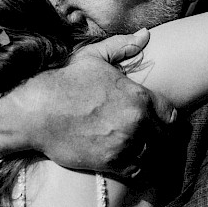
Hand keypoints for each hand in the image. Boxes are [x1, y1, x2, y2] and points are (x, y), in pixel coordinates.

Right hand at [0, 30, 176, 177]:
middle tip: (152, 140)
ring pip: (154, 156)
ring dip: (150, 155)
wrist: (37, 111)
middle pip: (165, 137)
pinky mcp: (111, 162)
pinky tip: (131, 165)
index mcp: (138, 96)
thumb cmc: (64, 82)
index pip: (170, 114)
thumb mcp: (94, 57)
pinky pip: (138, 172)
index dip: (166, 118)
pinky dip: (138, 170)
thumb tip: (146, 34)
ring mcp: (125, 143)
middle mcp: (137, 121)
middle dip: (161, 138)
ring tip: (143, 153)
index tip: (159, 122)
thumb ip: (122, 46)